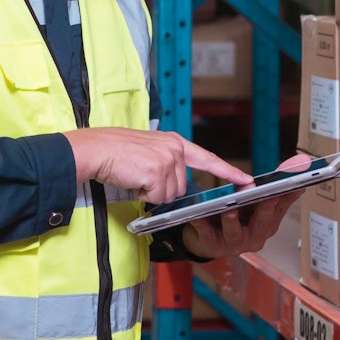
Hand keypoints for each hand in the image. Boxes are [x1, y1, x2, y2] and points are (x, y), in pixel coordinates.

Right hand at [64, 127, 252, 205]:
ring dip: (151, 193)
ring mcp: (167, 160)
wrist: (93, 149)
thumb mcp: (146, 150)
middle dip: (161, 190)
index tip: (246, 180)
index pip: (206, 158)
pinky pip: (157, 198)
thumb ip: (165, 162)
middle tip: (140, 177)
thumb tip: (172, 187)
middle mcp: (174, 149)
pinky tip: (132, 180)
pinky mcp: (157, 172)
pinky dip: (143, 195)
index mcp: (173, 141)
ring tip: (134, 176)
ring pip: (170, 195)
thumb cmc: (112, 151)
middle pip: (181, 187)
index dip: (227, 171)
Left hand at [180, 153, 312, 260]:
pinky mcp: (212, 246)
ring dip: (233, 221)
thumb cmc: (237, 218)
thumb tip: (302, 163)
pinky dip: (202, 224)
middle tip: (268, 195)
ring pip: (235, 232)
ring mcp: (234, 244)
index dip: (288, 196)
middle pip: (262, 223)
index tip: (296, 185)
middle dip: (265, 208)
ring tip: (230, 209)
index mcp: (268, 224)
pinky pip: (207, 234)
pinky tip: (198, 214)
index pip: (281, 208)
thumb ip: (277, 186)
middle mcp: (255, 237)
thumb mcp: (258, 203)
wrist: (207, 240)